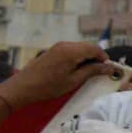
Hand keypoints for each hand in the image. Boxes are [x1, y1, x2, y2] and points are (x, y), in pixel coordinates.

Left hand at [0, 42, 114, 106]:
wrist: (22, 87)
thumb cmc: (49, 86)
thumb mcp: (73, 81)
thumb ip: (92, 71)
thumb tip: (109, 67)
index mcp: (72, 51)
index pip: (95, 49)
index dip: (104, 58)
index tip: (107, 70)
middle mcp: (66, 45)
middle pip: (88, 46)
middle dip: (96, 57)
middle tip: (98, 72)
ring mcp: (58, 46)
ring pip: (80, 48)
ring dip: (87, 57)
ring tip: (86, 72)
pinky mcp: (52, 50)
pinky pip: (71, 50)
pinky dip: (77, 57)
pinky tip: (74, 69)